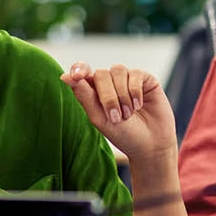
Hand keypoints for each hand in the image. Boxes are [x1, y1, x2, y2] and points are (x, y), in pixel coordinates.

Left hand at [61, 63, 177, 161]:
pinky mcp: (145, 79)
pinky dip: (135, 92)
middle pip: (101, 74)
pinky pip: (135, 73)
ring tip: (128, 114)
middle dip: (107, 96)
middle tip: (116, 117)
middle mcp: (110, 82)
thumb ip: (84, 95)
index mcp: (94, 91)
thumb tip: (64, 76)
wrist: (151, 145)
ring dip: (122, 95)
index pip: (82, 71)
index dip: (79, 69)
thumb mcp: (99, 118)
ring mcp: (128, 79)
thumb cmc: (123, 134)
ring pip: (118, 71)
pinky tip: (139, 106)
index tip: (77, 76)